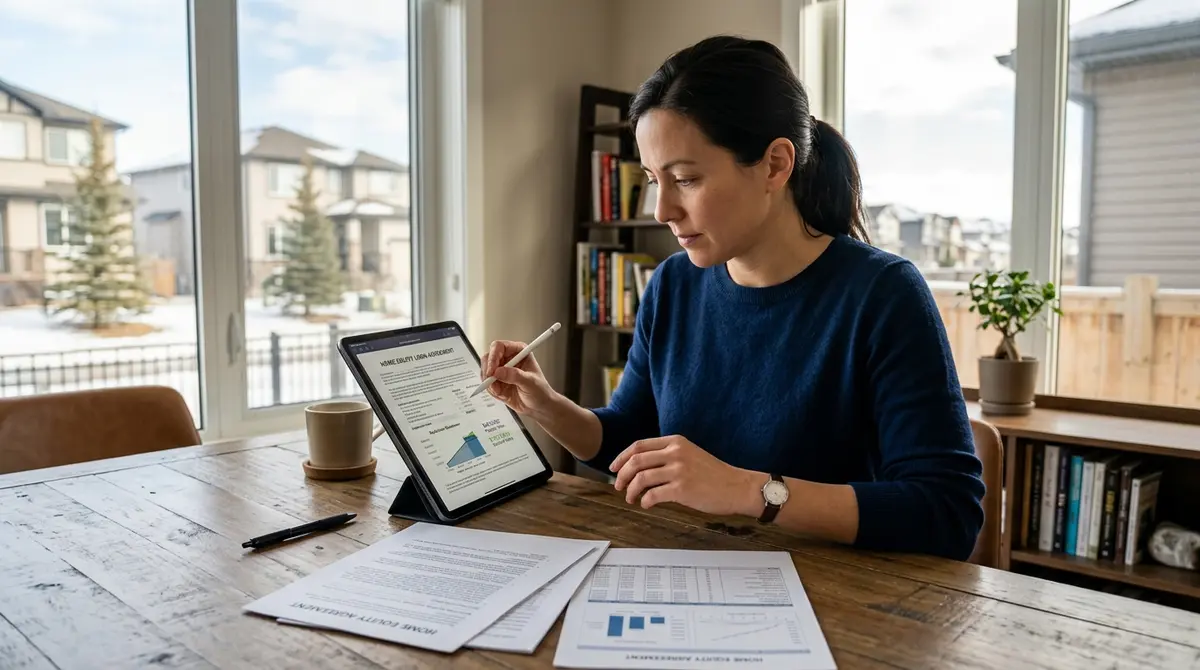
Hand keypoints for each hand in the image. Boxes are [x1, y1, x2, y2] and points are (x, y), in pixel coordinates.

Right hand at [480, 340, 557, 418]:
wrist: (539, 406)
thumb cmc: (540, 391)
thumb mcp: (530, 382)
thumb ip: (515, 375)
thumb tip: (499, 371)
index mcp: (519, 352)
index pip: (499, 347)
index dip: (493, 357)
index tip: (492, 371)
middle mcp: (508, 358)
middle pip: (488, 357)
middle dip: (488, 371)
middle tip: (492, 383)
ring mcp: (501, 370)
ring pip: (485, 371)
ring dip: (489, 383)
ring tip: (501, 391)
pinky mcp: (497, 381)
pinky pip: (486, 383)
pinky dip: (491, 390)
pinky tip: (502, 394)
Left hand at [610, 435, 763, 516]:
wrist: (737, 487)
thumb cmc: (714, 474)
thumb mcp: (690, 454)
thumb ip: (668, 455)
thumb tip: (640, 467)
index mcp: (675, 442)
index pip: (638, 446)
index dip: (622, 457)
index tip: (614, 468)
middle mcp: (675, 453)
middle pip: (635, 461)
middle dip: (621, 475)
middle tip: (618, 487)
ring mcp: (679, 471)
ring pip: (641, 479)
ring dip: (631, 491)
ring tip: (631, 499)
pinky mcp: (682, 489)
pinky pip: (652, 495)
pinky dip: (645, 501)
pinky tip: (646, 504)